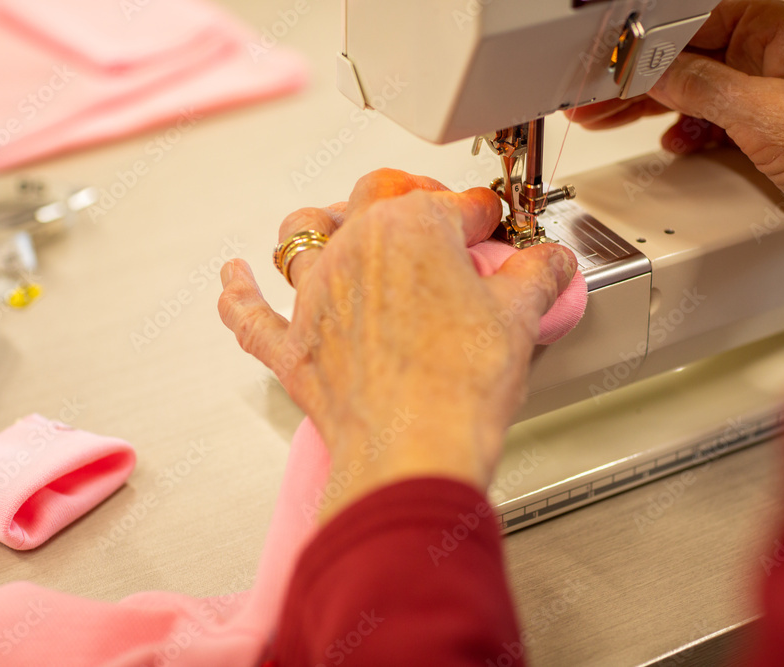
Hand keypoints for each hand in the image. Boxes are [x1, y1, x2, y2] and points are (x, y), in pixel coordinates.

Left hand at [218, 169, 576, 520]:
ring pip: (301, 236)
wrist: (414, 450)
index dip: (484, 213)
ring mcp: (316, 296)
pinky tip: (234, 277)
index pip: (457, 204)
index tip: (494, 224)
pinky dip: (239, 294)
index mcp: (411, 228)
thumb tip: (549, 261)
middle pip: (375, 199)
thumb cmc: (459, 385)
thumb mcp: (519, 318)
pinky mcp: (292, 346)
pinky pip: (251, 313)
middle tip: (435, 217)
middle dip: (409, 199)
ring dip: (320, 224)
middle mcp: (354, 250)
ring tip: (338, 223)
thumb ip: (537, 275)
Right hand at [568, 0, 783, 287]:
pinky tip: (672, 143)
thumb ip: (703, 87)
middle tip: (593, 98)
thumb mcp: (765, 117)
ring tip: (609, 118)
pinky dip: (686, 133)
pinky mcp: (768, 136)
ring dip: (652, 107)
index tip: (609, 63)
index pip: (696, 21)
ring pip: (696, 91)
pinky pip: (712, 123)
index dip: (647, 43)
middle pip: (689, 57)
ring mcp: (771, 99)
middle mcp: (776, 60)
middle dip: (638, 80)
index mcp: (782, 33)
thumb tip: (655, 70)